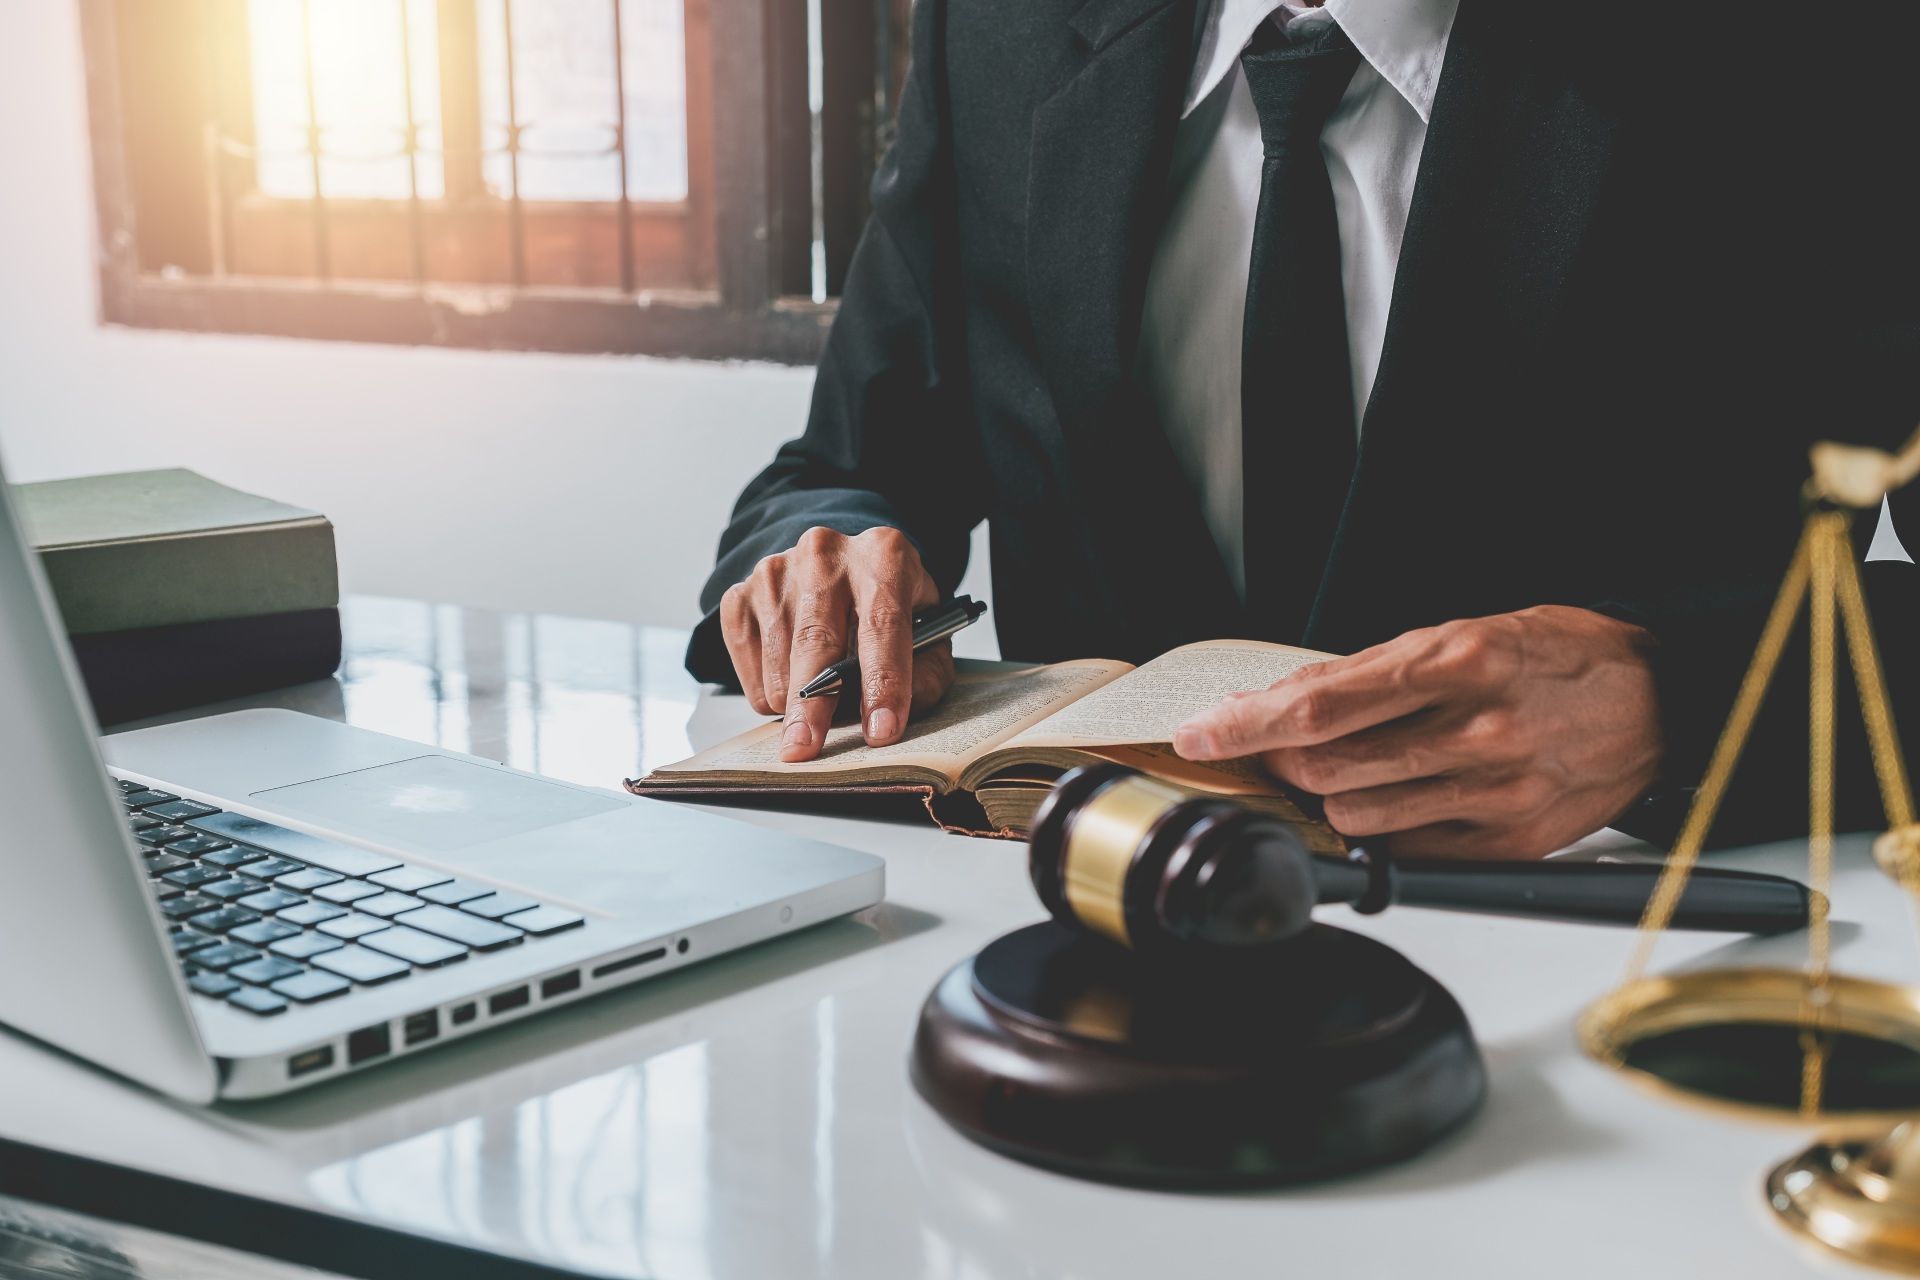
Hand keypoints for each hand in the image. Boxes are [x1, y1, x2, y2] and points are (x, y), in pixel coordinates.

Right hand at [720, 526, 954, 761]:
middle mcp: (825, 554)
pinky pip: (748, 666)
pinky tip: (793, 677)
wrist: (840, 568)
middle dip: (814, 705)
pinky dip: (770, 691)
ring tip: (821, 702)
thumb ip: (926, 674)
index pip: (882, 624)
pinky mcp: (740, 595)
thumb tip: (890, 718)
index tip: (880, 732)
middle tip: (808, 750)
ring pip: (778, 664)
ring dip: (797, 703)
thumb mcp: (930, 632)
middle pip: (816, 641)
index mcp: (883, 554)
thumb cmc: (888, 609)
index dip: (883, 682)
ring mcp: (775, 572)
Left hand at [1171, 606, 1662, 857]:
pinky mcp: (1509, 843)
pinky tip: (1391, 798)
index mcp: (1460, 663)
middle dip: (1277, 763)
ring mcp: (1496, 793)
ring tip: (1339, 771)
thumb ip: (1369, 674)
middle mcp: (1478, 732)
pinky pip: (1408, 850)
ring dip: (1325, 798)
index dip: (1245, 726)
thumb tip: (1280, 705)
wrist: (1657, 701)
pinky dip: (1380, 827)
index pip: (1320, 705)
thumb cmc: (1555, 657)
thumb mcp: (1461, 634)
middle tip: (1267, 749)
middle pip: (1326, 769)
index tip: (1200, 734)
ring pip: (1357, 816)